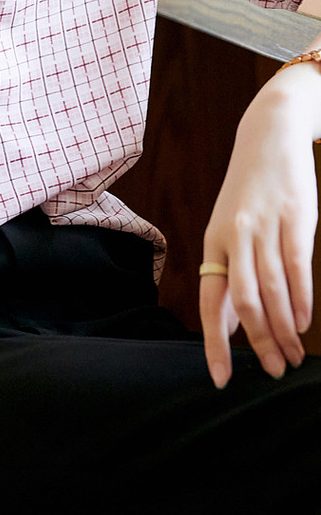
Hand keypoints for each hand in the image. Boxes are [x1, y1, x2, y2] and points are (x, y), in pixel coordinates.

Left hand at [200, 71, 317, 388]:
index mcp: (213, 242)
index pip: (209, 303)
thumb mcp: (229, 228)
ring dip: (283, 330)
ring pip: (271, 291)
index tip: (220, 379)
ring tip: (294, 355)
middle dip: (259, 344)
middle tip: (274, 372)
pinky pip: (296, 268)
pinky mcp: (295, 218)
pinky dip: (301, 301)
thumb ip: (229, 273)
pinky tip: (304, 323)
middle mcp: (234, 237)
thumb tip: (229, 323)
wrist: (270, 134)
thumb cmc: (250, 190)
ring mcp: (264, 227)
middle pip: (243, 304)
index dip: (214, 343)